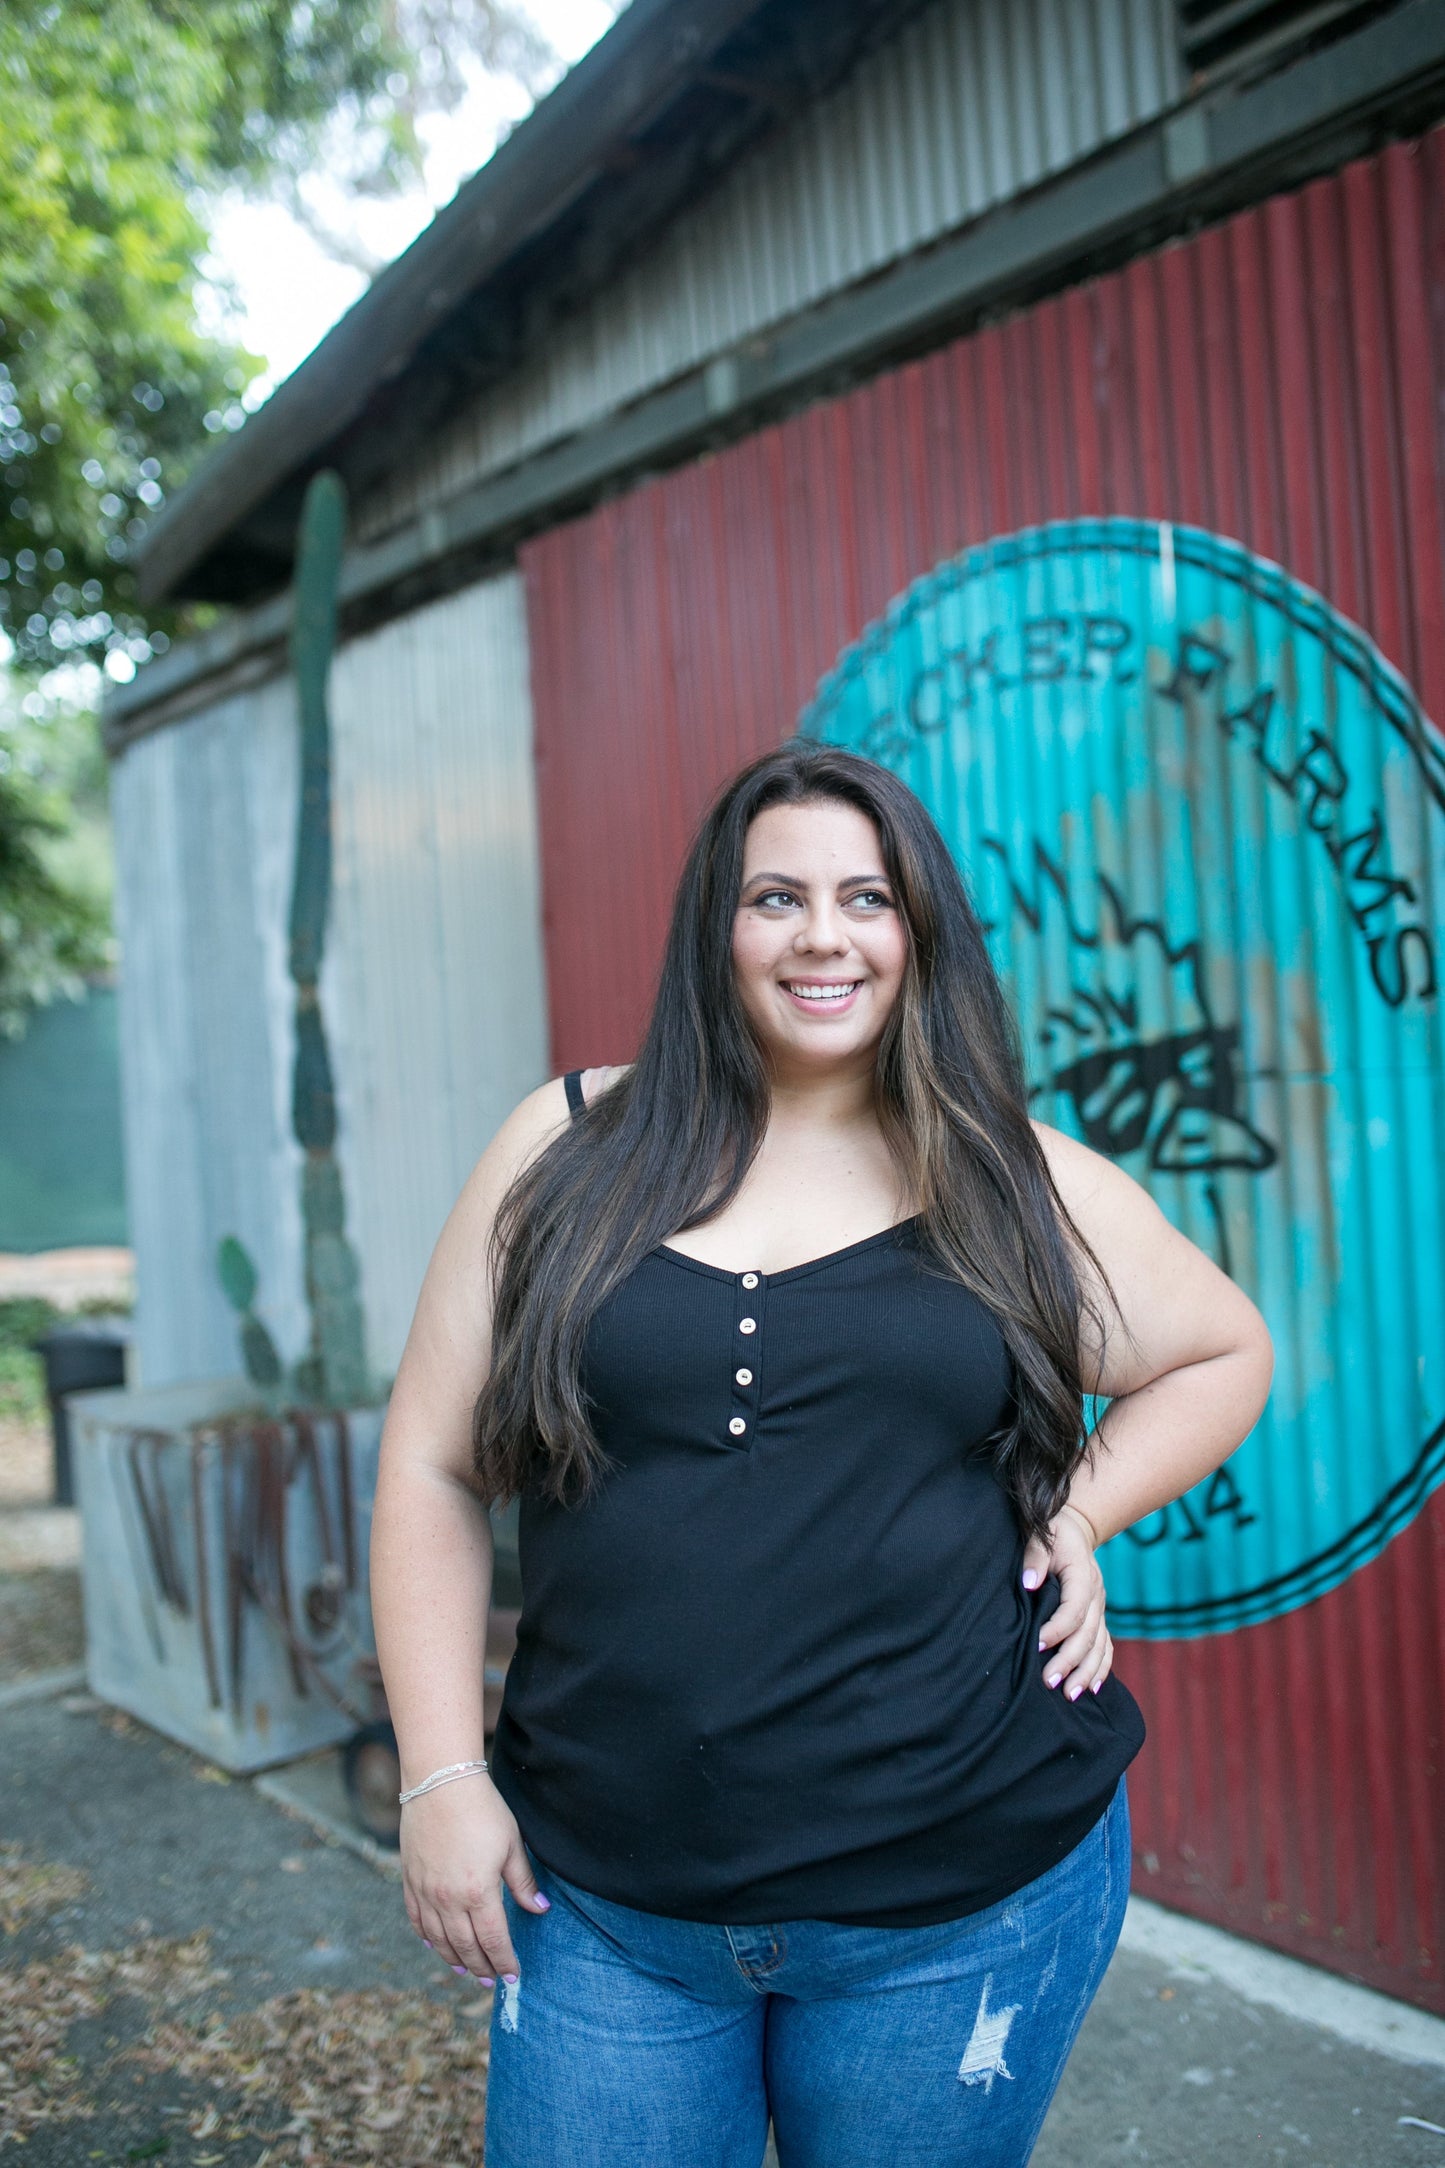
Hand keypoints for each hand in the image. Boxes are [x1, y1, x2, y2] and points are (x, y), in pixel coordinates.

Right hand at [400, 1773, 548, 1984]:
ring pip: (439, 1940)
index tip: (513, 1975)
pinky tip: (435, 1945)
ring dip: (454, 1959)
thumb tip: (540, 1910)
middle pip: (466, 1946)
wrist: (441, 1783)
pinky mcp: (410, 1881)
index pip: (493, 1940)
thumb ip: (523, 1882)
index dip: (504, 1961)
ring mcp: (426, 1892)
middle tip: (491, 1981)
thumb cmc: (482, 1810)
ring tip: (466, 1971)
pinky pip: (417, 1920)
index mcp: (478, 1892)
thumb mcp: (511, 1845)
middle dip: (481, 1967)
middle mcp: (448, 1899)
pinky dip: (427, 1938)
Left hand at [1021, 1501, 1112, 1701]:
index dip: (1057, 1629)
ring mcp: (1100, 1608)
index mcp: (1083, 1575)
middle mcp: (1096, 1596)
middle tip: (1049, 1682)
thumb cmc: (1052, 1531)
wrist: (1075, 1529)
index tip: (1037, 1644)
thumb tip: (1029, 1582)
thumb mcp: (1042, 1532)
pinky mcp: (1098, 1617)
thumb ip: (1035, 1556)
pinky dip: (1101, 1668)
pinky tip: (1091, 1688)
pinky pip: (1106, 1646)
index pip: (1074, 1609)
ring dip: (1086, 1672)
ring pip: (1099, 1646)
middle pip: (1087, 1634)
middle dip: (1070, 1661)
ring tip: (1069, 1695)